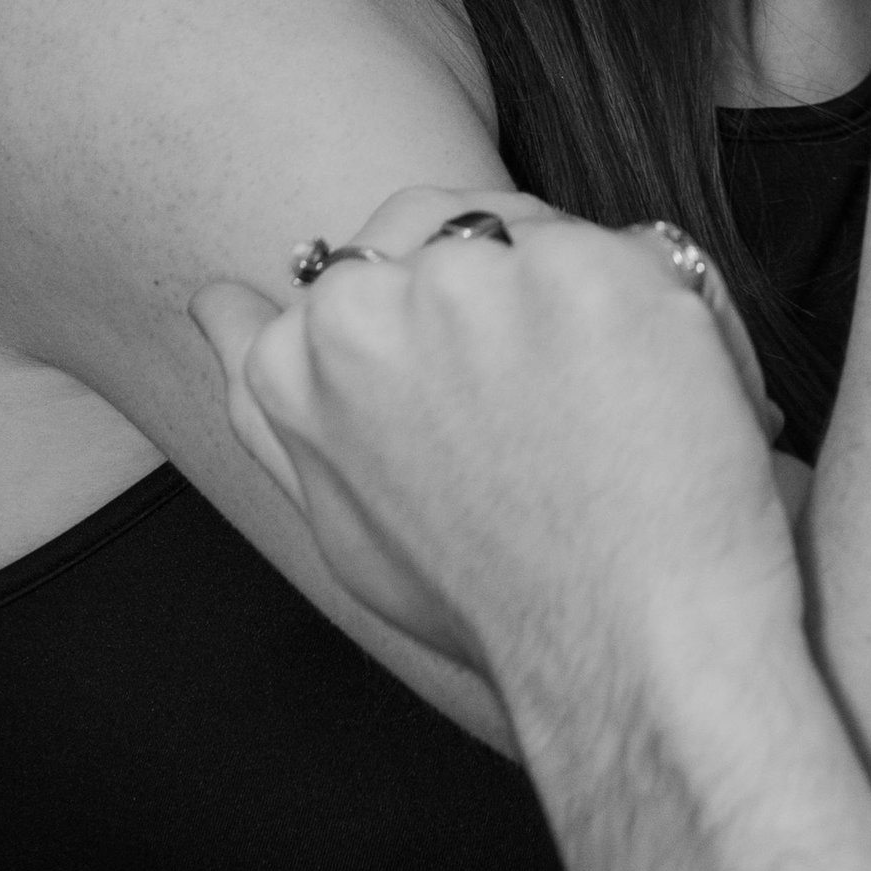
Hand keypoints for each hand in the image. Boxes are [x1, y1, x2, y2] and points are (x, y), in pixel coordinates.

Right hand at [190, 186, 799, 726]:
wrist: (623, 643)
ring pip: (537, 230)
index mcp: (296, 358)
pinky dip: (657, 311)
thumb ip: (268, 397)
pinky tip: (653, 397)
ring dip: (575, 294)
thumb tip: (213, 300)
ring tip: (598, 409)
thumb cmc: (489, 597)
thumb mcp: (339, 511)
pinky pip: (631, 249)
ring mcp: (479, 277)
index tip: (475, 390)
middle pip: (445, 228)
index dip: (437, 325)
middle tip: (546, 406)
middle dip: (497, 287)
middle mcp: (367, 303)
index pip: (361, 268)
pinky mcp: (588, 267)